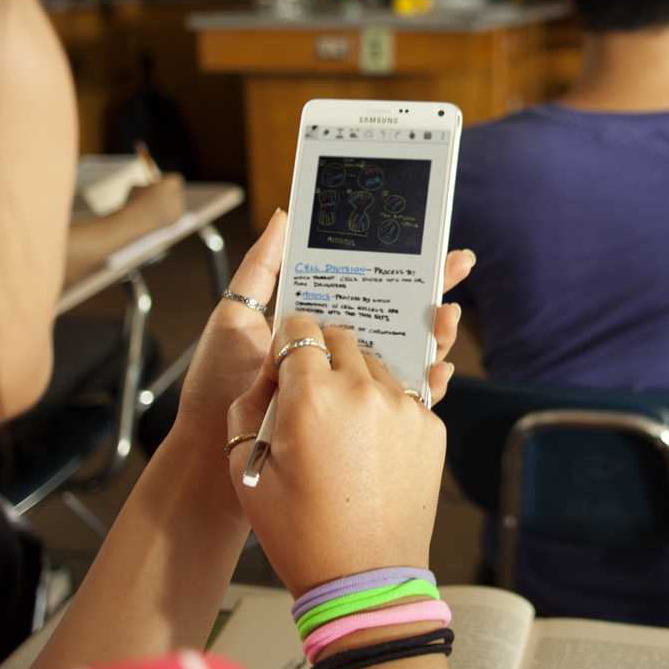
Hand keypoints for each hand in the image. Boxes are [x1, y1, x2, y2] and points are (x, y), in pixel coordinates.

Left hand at [168, 201, 471, 478]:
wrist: (209, 452)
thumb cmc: (216, 383)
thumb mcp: (235, 317)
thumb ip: (261, 269)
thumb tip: (286, 216)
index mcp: (313, 321)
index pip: (363, 286)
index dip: (395, 265)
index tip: (423, 243)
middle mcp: (337, 351)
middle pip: (395, 314)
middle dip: (430, 288)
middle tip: (459, 263)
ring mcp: (349, 386)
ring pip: (405, 353)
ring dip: (433, 333)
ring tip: (446, 313)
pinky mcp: (356, 420)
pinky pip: (399, 398)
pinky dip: (426, 383)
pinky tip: (439, 369)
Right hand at [229, 313, 451, 592]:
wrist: (363, 577)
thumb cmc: (299, 531)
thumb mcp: (246, 468)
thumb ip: (250, 405)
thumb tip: (270, 374)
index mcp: (312, 396)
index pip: (300, 328)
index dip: (288, 341)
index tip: (287, 362)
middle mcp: (363, 390)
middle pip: (341, 338)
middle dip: (322, 354)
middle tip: (312, 392)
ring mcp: (403, 407)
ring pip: (375, 364)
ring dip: (356, 379)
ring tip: (342, 425)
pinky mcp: (431, 426)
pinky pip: (403, 396)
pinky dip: (385, 407)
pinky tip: (370, 446)